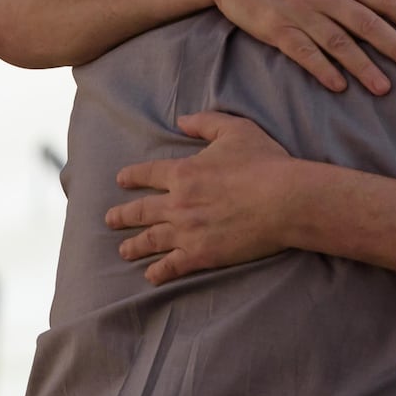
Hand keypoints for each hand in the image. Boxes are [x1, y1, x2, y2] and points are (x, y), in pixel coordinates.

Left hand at [106, 111, 296, 284]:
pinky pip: (171, 266)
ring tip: (123, 250)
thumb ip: (205, 122)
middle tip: (110, 219)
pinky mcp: (201, 255)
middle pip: (141, 211)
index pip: (148, 174)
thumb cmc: (265, 163)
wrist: (285, 200)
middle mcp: (178, 203)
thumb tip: (181, 121)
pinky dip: (158, 271)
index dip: (132, 176)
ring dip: (134, 245)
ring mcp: (187, 232)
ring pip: (150, 240)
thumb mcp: (236, 130)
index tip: (121, 180)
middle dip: (123, 215)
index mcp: (183, 173)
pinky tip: (150, 275)